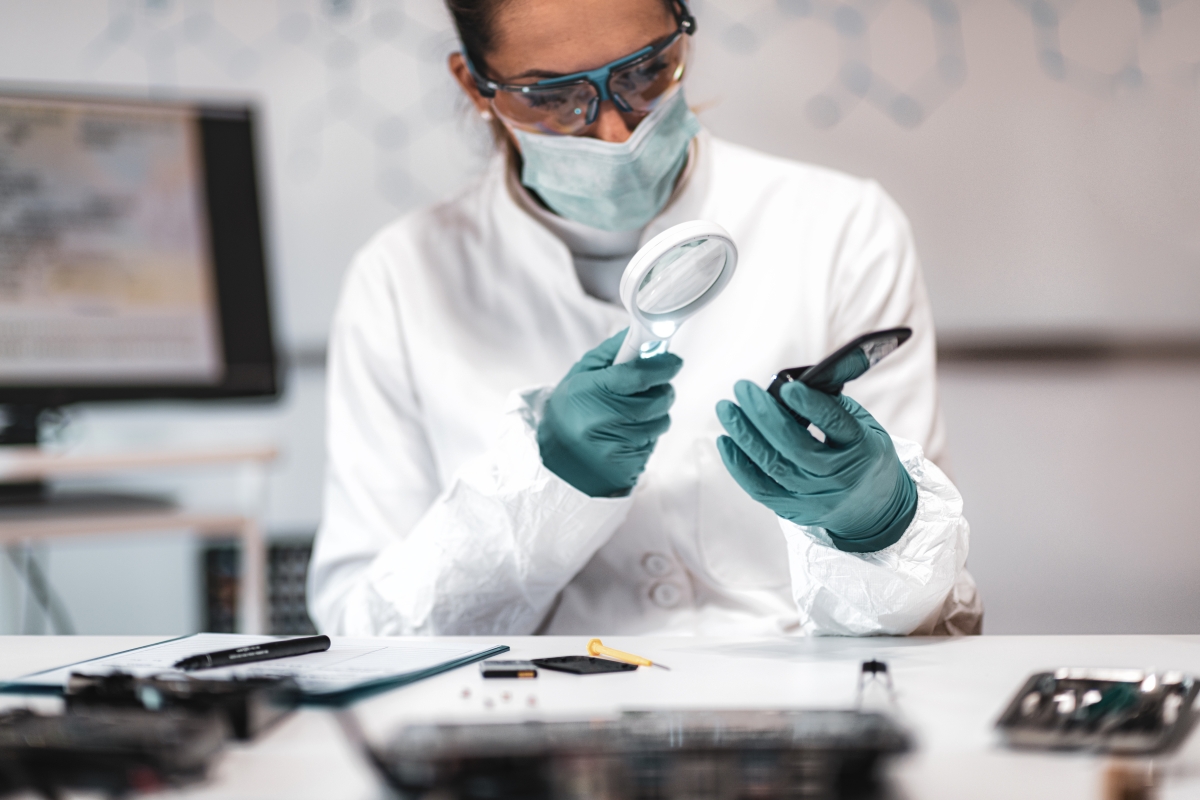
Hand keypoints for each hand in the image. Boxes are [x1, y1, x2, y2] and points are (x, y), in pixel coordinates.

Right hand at [538, 330, 682, 496]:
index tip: (673, 361)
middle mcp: (605, 420)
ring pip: (661, 421)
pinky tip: (625, 435)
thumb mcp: (581, 374)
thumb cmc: (568, 410)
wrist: (553, 456)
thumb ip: (612, 352)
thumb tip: (641, 334)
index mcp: (592, 391)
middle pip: (659, 399)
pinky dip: (646, 435)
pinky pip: (654, 443)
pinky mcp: (629, 465)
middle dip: (661, 389)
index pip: (640, 376)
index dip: (663, 366)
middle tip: (649, 388)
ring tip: (631, 414)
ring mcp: (618, 446)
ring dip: (655, 414)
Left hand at [715, 380, 916, 552]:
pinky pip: (761, 489)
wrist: (874, 509)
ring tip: (726, 409)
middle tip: (742, 388)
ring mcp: (816, 497)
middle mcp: (839, 476)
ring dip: (745, 435)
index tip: (786, 386)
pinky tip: (726, 441)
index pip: (835, 424)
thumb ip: (834, 406)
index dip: (810, 405)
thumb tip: (791, 383)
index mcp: (862, 448)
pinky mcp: (795, 511)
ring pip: (773, 466)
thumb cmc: (863, 455)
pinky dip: (739, 466)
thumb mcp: (865, 427)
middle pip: (795, 446)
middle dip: (764, 415)